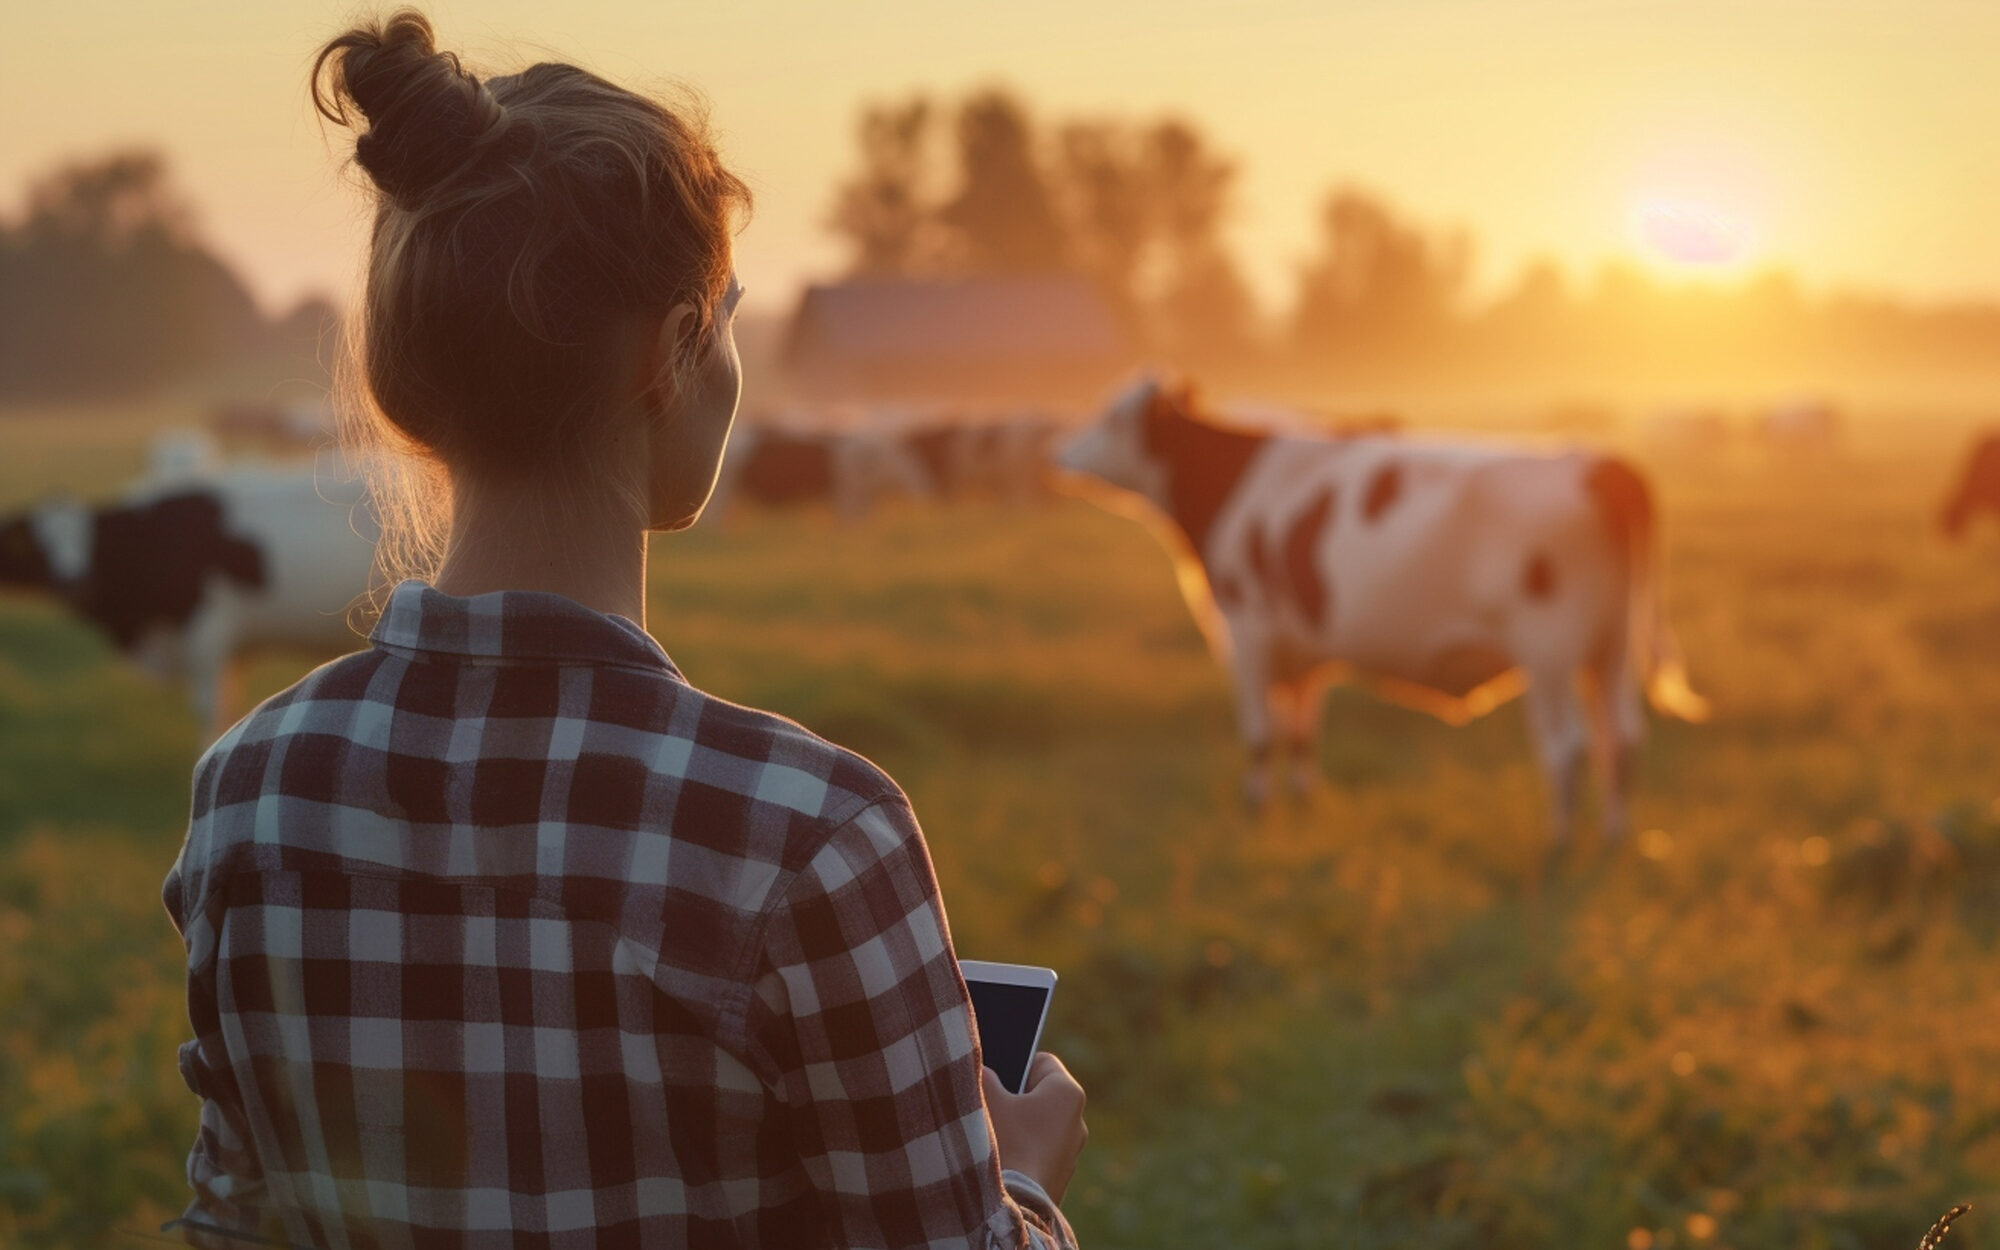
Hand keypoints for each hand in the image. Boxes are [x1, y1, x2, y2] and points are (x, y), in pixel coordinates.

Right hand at [982, 1051, 1087, 1203]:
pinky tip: (1001, 1159)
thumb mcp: (986, 1100)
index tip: (995, 1076)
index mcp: (1068, 1093)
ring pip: (1039, 1127)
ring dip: (1017, 1128)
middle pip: (1040, 1095)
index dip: (1014, 1064)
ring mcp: (1071, 1152)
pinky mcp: (1060, 1178)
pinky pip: (1039, 1154)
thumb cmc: (1004, 1143)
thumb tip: (983, 1072)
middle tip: (988, 1105)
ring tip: (990, 1136)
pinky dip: (1022, 1152)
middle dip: (1014, 1098)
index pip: (1041, 1061)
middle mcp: (1078, 1120)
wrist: (1016, 1207)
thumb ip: (983, 1076)